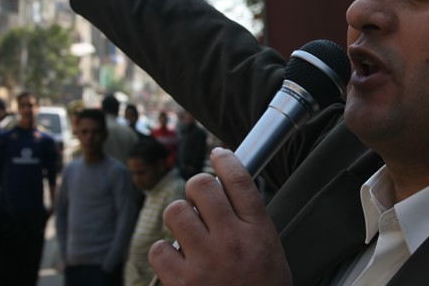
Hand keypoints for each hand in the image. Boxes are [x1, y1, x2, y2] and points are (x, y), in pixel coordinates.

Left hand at [149, 148, 291, 285]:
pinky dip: (164, 252)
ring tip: (187, 231)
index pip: (239, 179)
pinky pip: (158, 248)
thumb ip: (250, 219)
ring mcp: (205, 261)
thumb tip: (225, 188)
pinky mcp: (182, 283)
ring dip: (179, 217)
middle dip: (196, 187)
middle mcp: (232, 240)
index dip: (224, 159)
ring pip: (175, 211)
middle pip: (202, 186)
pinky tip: (178, 259)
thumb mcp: (270, 248)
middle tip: (199, 200)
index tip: (217, 155)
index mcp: (258, 230)